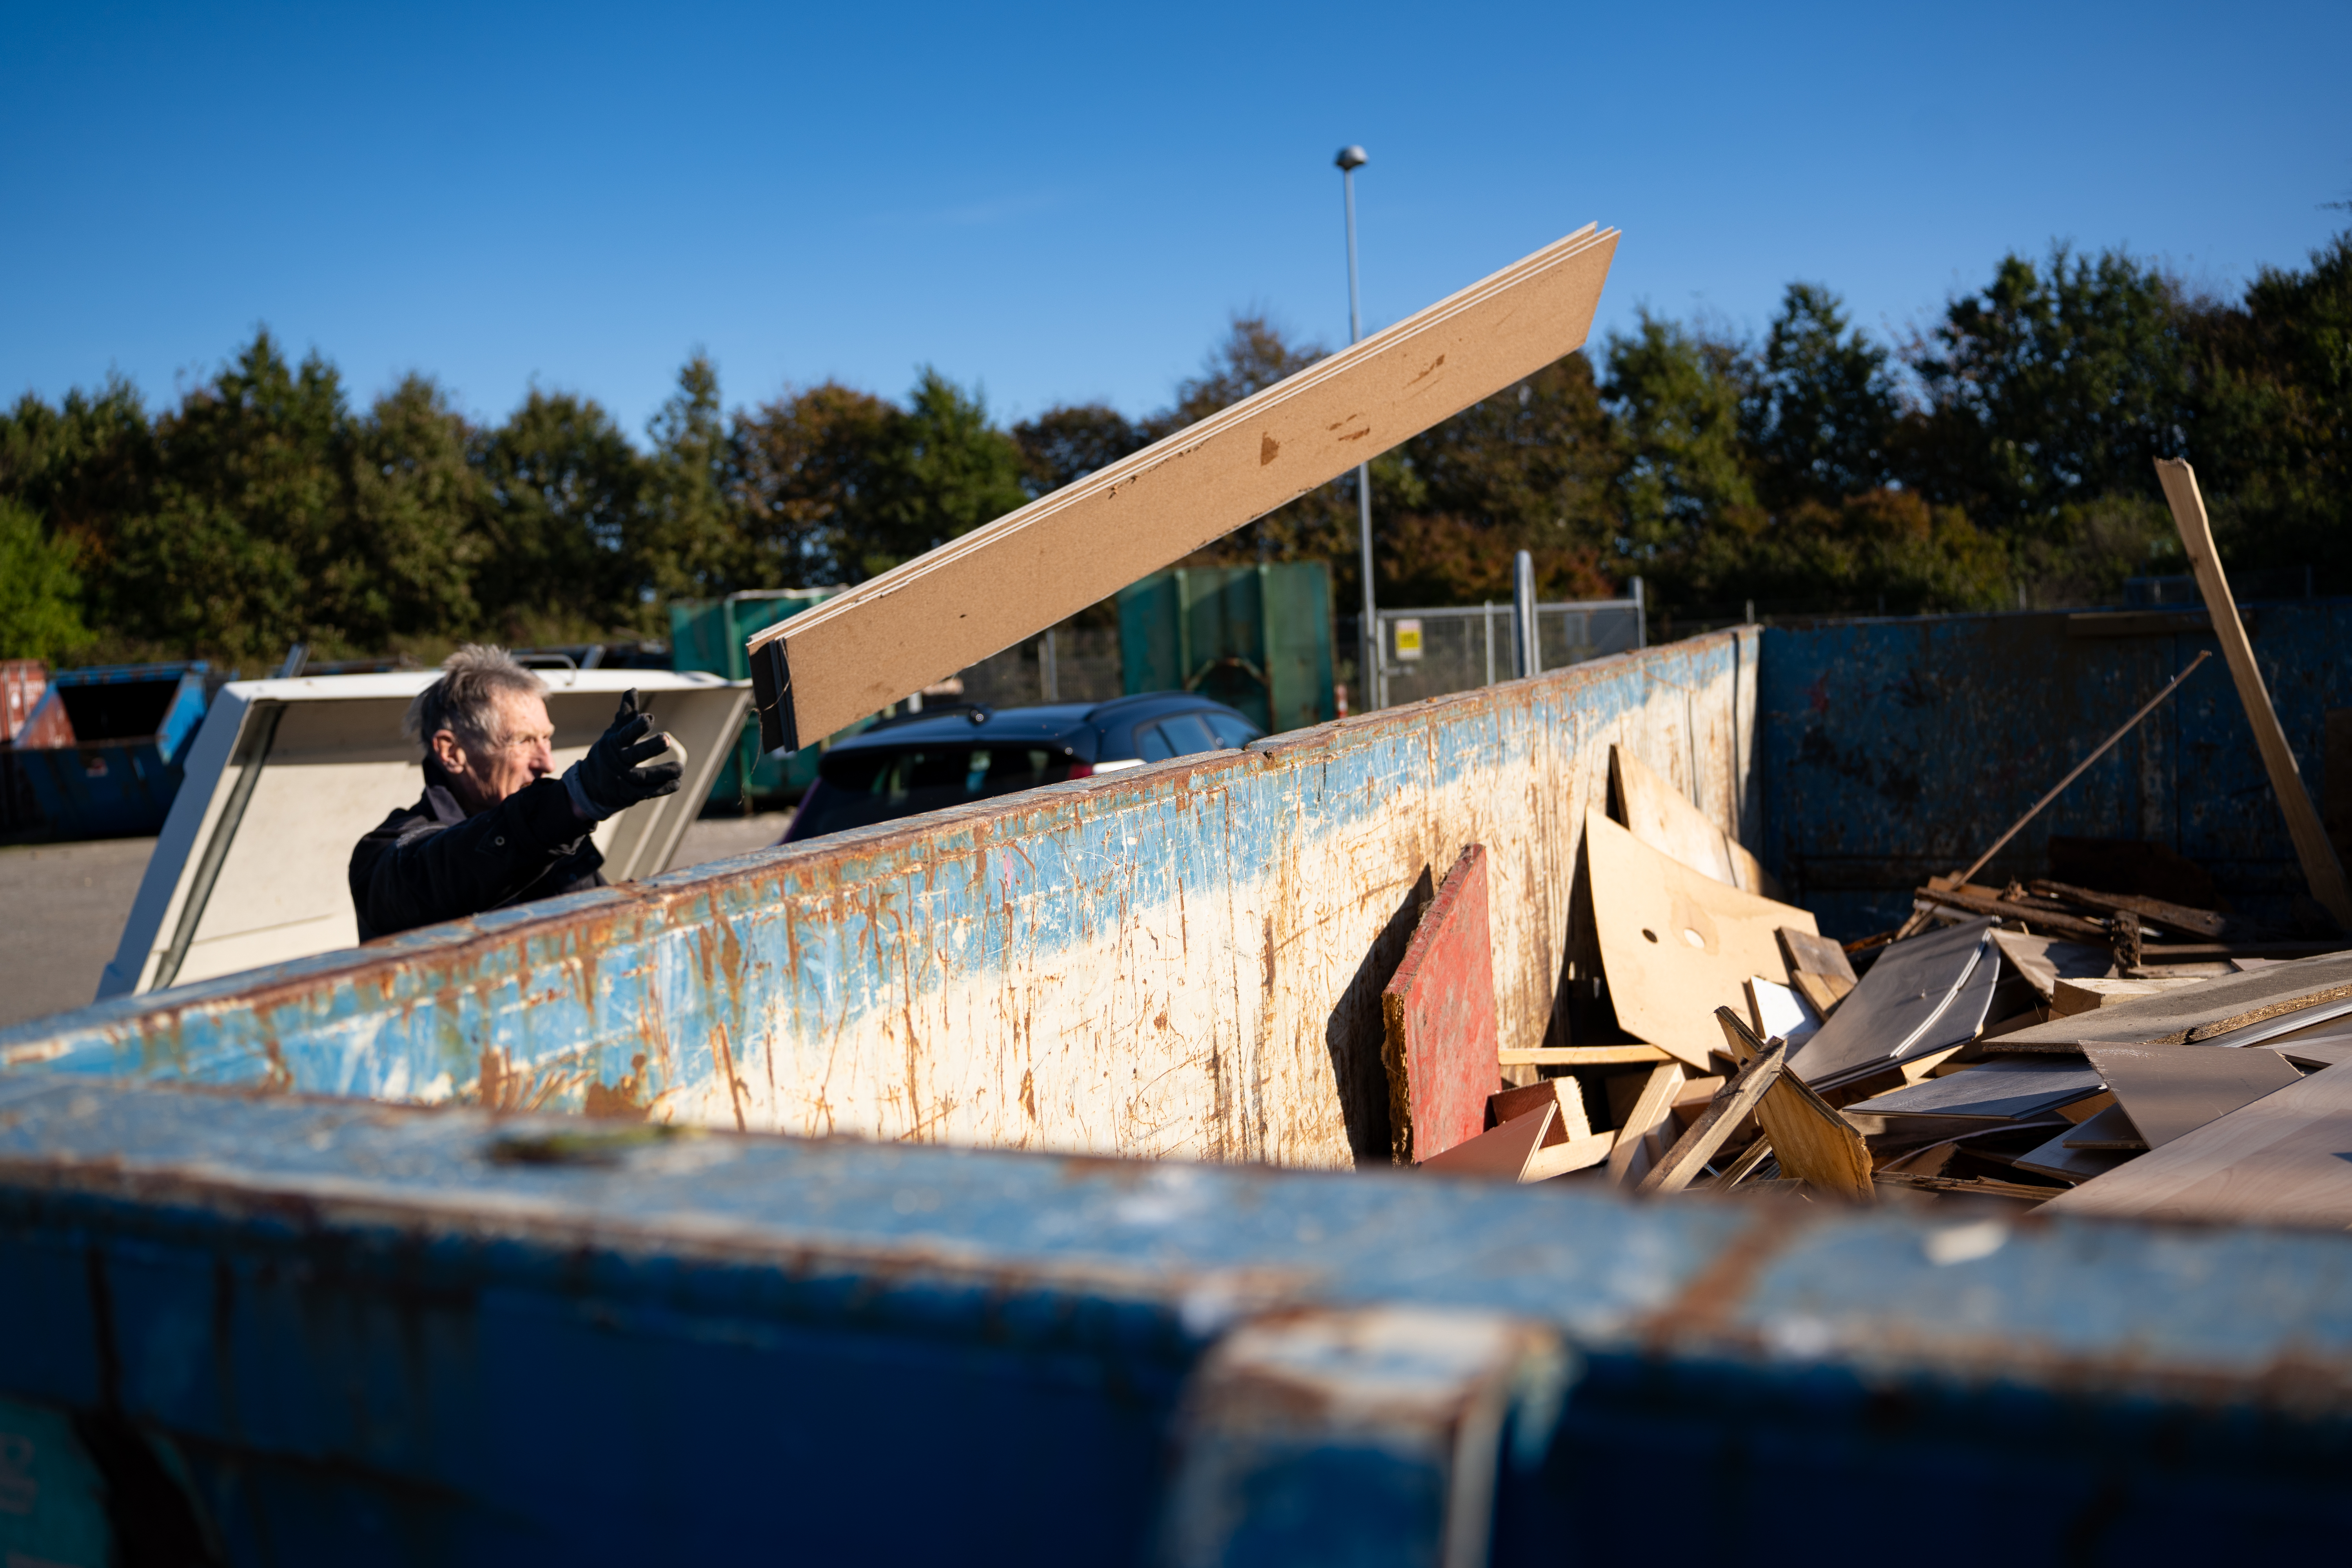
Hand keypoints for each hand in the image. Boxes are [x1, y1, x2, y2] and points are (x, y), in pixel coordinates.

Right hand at [565, 689, 682, 819]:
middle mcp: (618, 762)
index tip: (649, 717)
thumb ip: (626, 714)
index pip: (625, 733)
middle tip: (666, 739)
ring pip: (644, 777)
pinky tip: (676, 782)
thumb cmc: (608, 753)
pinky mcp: (630, 795)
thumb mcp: (614, 733)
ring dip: (662, 773)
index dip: (636, 726)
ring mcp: (624, 780)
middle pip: (634, 755)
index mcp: (614, 744)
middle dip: (650, 747)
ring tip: (679, 768)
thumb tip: (632, 689)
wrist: (590, 786)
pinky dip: (663, 788)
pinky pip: (648, 792)